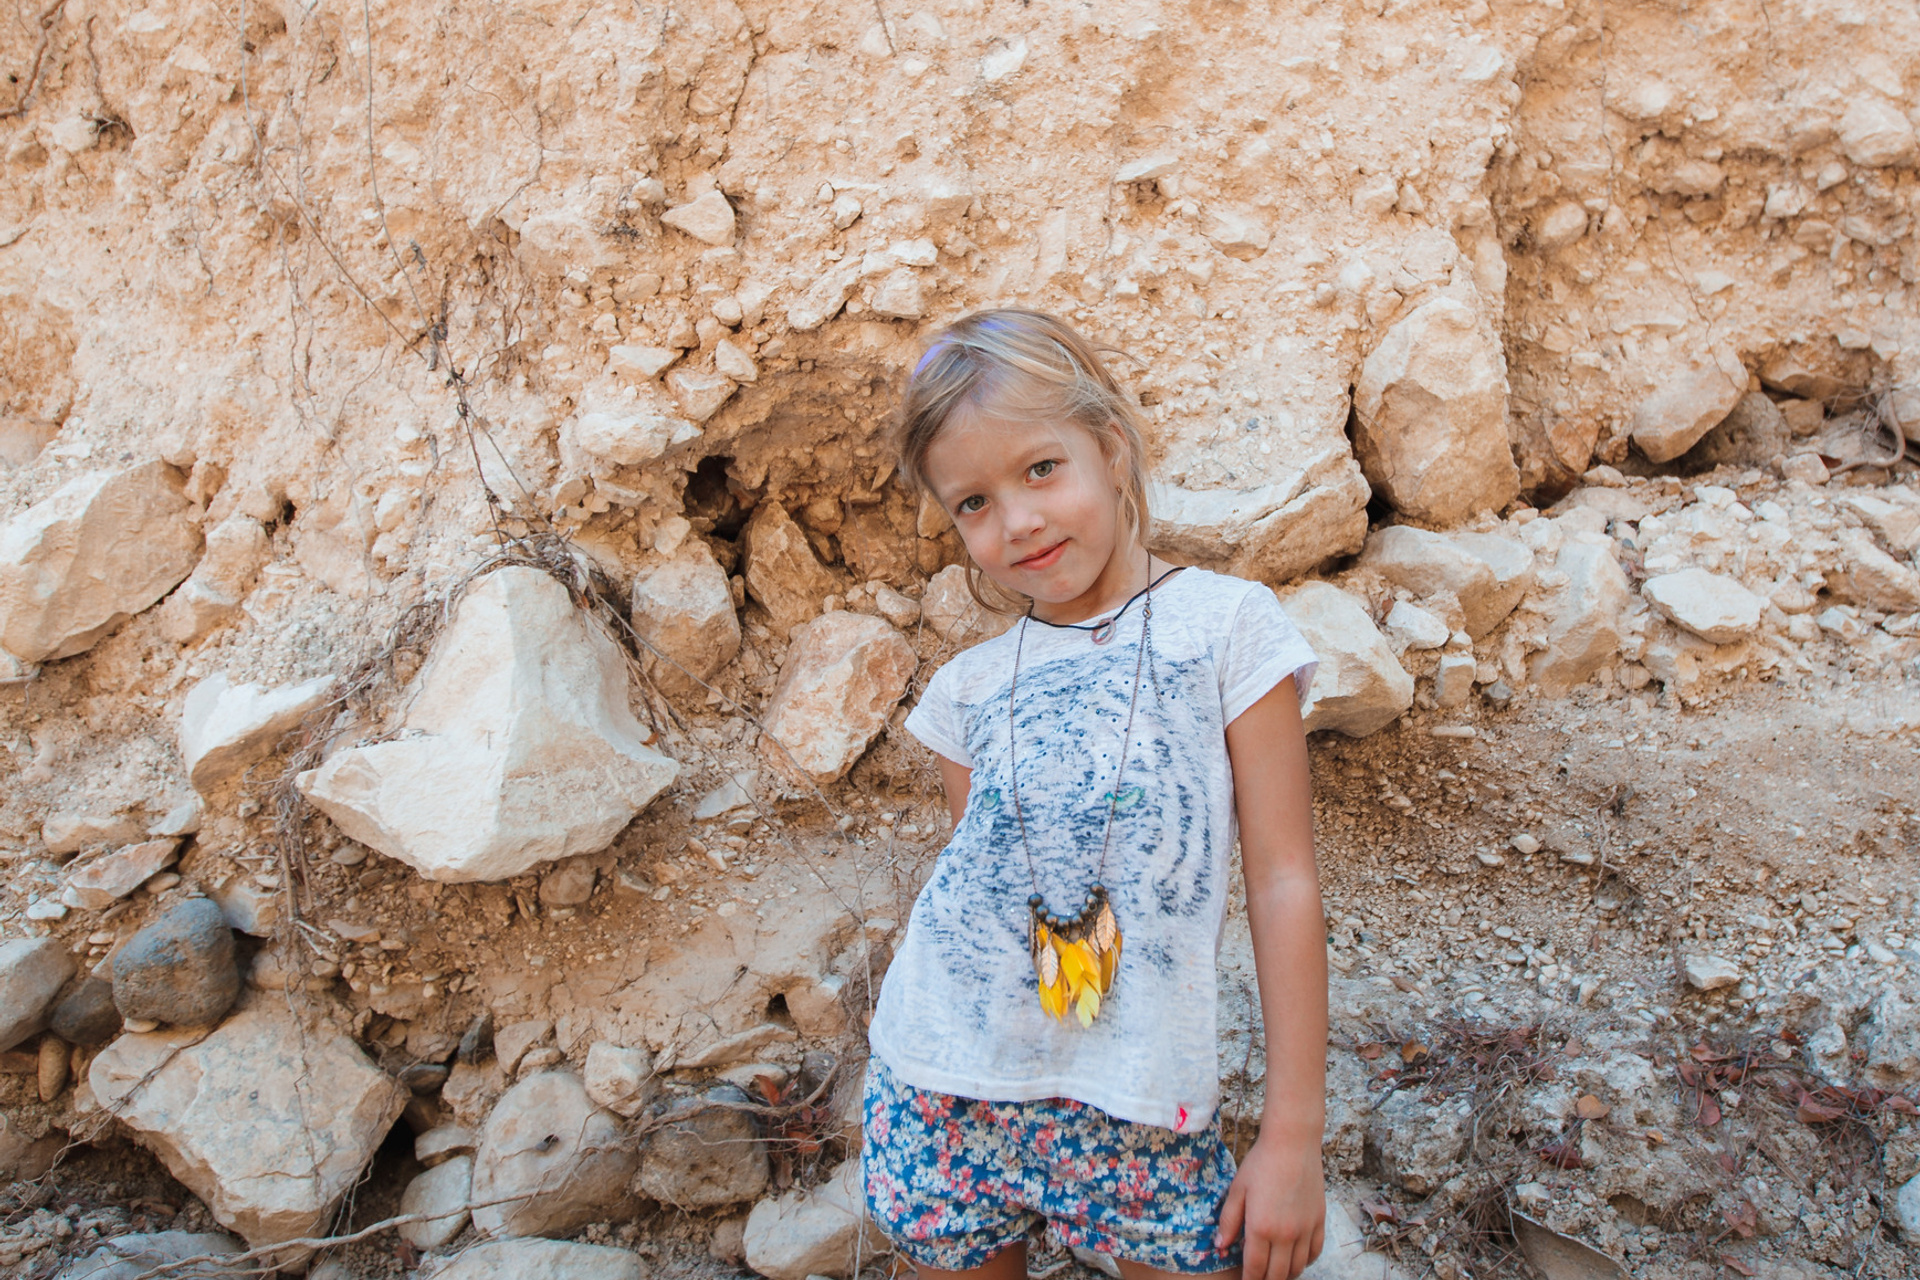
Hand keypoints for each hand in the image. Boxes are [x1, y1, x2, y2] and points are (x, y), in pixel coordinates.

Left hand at [1213, 1131, 1325, 1279]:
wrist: (1292, 1143)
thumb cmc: (1261, 1163)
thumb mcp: (1237, 1190)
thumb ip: (1229, 1221)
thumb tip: (1221, 1246)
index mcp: (1261, 1228)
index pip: (1255, 1268)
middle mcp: (1285, 1234)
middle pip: (1278, 1274)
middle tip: (1258, 1278)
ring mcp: (1305, 1229)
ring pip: (1298, 1267)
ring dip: (1285, 1274)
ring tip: (1275, 1271)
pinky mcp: (1319, 1220)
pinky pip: (1315, 1252)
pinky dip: (1306, 1261)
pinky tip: (1296, 1258)